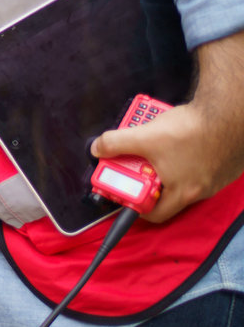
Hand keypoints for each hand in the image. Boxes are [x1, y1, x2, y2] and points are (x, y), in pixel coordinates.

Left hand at [91, 102, 234, 223]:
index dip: (136, 205)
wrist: (229, 113)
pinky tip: (178, 138)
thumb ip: (116, 143)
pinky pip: (199, 164)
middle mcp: (202, 190)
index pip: (155, 213)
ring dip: (166, 163)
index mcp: (182, 192)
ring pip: (183, 175)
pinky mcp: (224, 164)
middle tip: (138, 162)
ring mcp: (216, 178)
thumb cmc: (193, 129)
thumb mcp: (145, 137)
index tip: (125, 191)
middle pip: (167, 191)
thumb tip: (98, 148)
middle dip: (148, 177)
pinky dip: (185, 155)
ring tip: (155, 144)